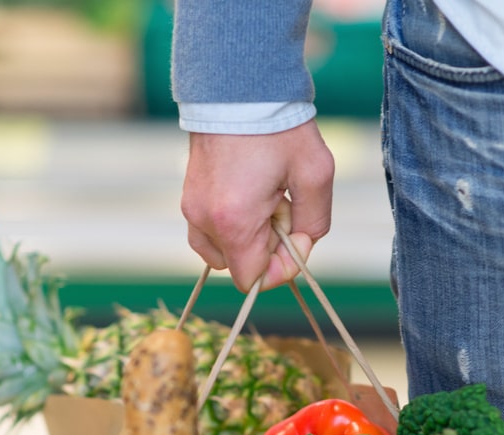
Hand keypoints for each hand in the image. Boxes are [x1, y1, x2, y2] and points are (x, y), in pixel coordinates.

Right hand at [181, 121, 334, 290]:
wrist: (238, 86)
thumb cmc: (279, 128)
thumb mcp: (315, 175)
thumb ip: (315, 223)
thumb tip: (300, 246)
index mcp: (235, 221)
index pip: (253, 279)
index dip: (281, 268)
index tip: (296, 235)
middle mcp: (205, 221)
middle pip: (240, 266)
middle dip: (267, 248)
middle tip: (283, 204)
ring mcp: (191, 209)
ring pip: (222, 252)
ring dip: (247, 238)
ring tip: (265, 199)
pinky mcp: (187, 197)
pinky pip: (208, 232)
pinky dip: (230, 225)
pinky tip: (249, 194)